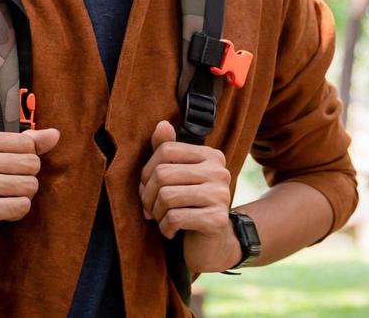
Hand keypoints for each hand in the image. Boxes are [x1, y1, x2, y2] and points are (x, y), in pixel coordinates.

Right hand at [0, 127, 58, 257]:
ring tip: (2, 200)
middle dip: (25, 179)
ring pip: (30, 185)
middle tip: (5, 188)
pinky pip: (22, 206)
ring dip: (22, 197)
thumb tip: (54, 135)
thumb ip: (23, 145)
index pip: (26, 143)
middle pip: (31, 163)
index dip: (25, 159)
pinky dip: (16, 212)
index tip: (6, 169)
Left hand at [138, 120, 239, 272]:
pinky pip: (175, 218)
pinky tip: (171, 231)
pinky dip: (165, 228)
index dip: (147, 171)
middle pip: (163, 173)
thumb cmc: (191, 205)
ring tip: (162, 219)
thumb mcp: (179, 176)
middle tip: (150, 209)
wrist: (214, 244)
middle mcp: (219, 172)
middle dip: (147, 195)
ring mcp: (220, 196)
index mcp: (211, 156)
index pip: (166, 150)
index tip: (147, 188)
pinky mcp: (216, 220)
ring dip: (156, 213)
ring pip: (166, 196)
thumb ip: (168, 150)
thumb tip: (162, 125)